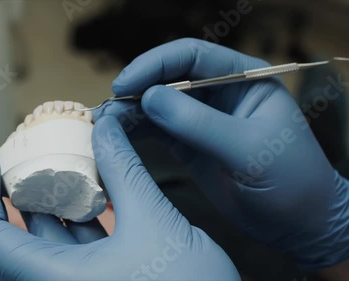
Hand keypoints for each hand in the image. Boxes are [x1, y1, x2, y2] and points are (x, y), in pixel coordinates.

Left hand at [0, 116, 239, 280]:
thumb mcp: (154, 220)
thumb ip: (125, 169)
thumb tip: (107, 126)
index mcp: (55, 280)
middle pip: (20, 234)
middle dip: (26, 189)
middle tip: (36, 153)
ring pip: (51, 241)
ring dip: (57, 201)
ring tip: (68, 163)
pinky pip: (77, 250)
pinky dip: (81, 220)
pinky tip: (97, 191)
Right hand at [94, 38, 348, 270]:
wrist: (298, 222)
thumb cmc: (290, 181)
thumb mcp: (248, 150)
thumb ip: (199, 123)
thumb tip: (149, 98)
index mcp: (243, 79)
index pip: (192, 56)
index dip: (154, 64)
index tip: (125, 84)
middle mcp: (219, 93)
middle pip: (168, 77)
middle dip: (137, 89)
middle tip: (108, 108)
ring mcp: (202, 118)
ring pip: (157, 104)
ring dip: (130, 111)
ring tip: (105, 124)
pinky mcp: (189, 143)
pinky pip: (157, 129)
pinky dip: (135, 131)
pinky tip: (116, 136)